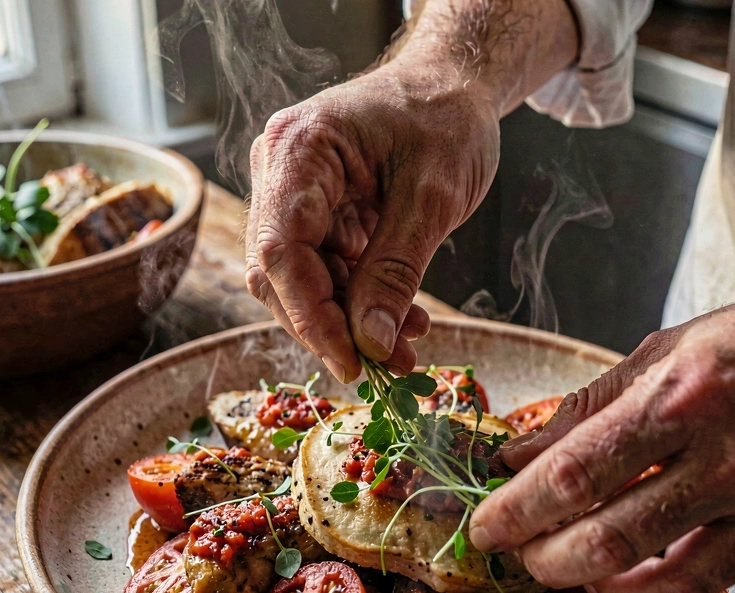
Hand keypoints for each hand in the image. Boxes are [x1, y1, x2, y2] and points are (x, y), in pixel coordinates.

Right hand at [245, 62, 500, 381]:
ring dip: (351, 323)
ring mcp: (294, 194)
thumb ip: (396, 271)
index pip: (279, 250)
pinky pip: (326, 272)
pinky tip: (403, 322)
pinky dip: (362, 303)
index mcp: (299, 149)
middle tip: (387, 366)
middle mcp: (281, 171)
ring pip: (302, 282)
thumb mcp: (433, 197)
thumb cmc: (445, 118)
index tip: (351, 361)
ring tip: (406, 347)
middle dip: (332, 328)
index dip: (310, 316)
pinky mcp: (316, 214)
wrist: (455, 84)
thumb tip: (369, 343)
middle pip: (280, 273)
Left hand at [471, 282, 734, 592]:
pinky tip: (613, 578)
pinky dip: (641, 589)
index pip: (576, 467)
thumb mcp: (671, 347)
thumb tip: (521, 450)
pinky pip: (697, 583)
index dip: (517, 506)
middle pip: (600, 528)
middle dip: (537, 550)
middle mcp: (717, 449)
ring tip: (553, 562)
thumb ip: (591, 403)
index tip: (482, 522)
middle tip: (508, 548)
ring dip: (580, 575)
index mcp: (679, 391)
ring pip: (644, 564)